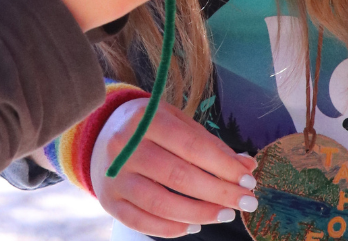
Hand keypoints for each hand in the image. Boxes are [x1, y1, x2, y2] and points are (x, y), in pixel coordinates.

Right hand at [91, 98, 258, 236]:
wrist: (99, 132)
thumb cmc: (147, 126)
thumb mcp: (175, 121)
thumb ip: (209, 143)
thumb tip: (247, 165)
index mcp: (145, 118)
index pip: (191, 146)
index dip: (223, 165)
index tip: (248, 180)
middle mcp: (126, 146)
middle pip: (179, 176)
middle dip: (219, 192)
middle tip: (247, 202)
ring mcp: (115, 175)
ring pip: (161, 203)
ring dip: (200, 213)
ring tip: (225, 214)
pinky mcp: (110, 201)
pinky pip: (143, 222)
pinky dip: (172, 228)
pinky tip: (194, 225)